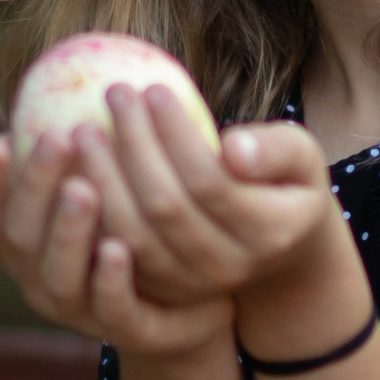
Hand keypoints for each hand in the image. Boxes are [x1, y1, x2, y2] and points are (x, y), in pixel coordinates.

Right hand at [0, 126, 231, 358]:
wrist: (196, 297)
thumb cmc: (140, 224)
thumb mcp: (108, 181)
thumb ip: (82, 144)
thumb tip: (65, 69)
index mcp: (27, 243)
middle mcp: (40, 279)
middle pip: (20, 238)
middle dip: (34, 188)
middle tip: (55, 140)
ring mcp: (79, 312)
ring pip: (59, 277)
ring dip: (69, 231)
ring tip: (85, 189)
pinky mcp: (128, 332)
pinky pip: (112, 310)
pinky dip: (110, 280)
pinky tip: (120, 247)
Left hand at [69, 86, 339, 312]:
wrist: (279, 250)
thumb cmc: (286, 183)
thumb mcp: (302, 157)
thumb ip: (277, 149)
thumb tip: (232, 147)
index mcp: (270, 232)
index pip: (211, 181)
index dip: (177, 135)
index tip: (154, 89)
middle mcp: (229, 267)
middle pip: (166, 207)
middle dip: (135, 146)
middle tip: (115, 94)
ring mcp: (193, 286)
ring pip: (134, 235)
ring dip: (104, 179)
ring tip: (85, 129)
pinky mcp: (161, 290)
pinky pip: (116, 254)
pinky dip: (93, 212)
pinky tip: (77, 168)